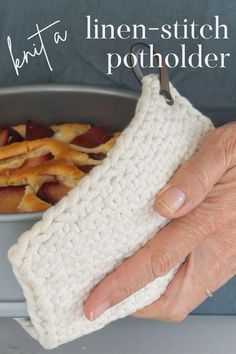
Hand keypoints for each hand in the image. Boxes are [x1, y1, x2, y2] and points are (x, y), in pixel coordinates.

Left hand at [83, 123, 235, 321]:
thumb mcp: (221, 152)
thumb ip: (193, 177)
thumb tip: (163, 204)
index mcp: (212, 220)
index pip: (157, 261)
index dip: (122, 285)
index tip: (96, 301)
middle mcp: (218, 249)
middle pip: (172, 299)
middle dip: (135, 304)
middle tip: (105, 294)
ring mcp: (224, 257)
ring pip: (182, 295)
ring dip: (149, 296)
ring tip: (122, 282)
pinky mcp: (225, 257)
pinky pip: (193, 284)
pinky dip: (166, 284)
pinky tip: (151, 268)